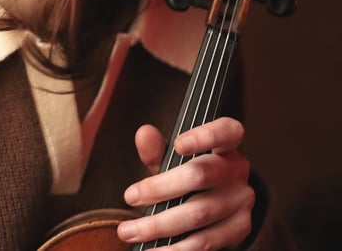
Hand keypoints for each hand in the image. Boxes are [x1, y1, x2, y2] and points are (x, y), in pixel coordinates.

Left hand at [116, 117, 254, 248]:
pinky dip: (176, 249)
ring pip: (199, 213)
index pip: (226, 132)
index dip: (205, 136)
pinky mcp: (239, 228)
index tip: (177, 144)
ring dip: (159, 225)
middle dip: (160, 188)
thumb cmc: (191, 173)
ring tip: (129, 232)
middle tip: (129, 197)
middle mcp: (237, 170)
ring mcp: (241, 201)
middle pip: (201, 175)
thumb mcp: (173, 159)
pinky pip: (205, 242)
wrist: (220, 202)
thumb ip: (157, 148)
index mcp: (225, 145)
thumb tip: (144, 133)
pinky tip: (153, 250)